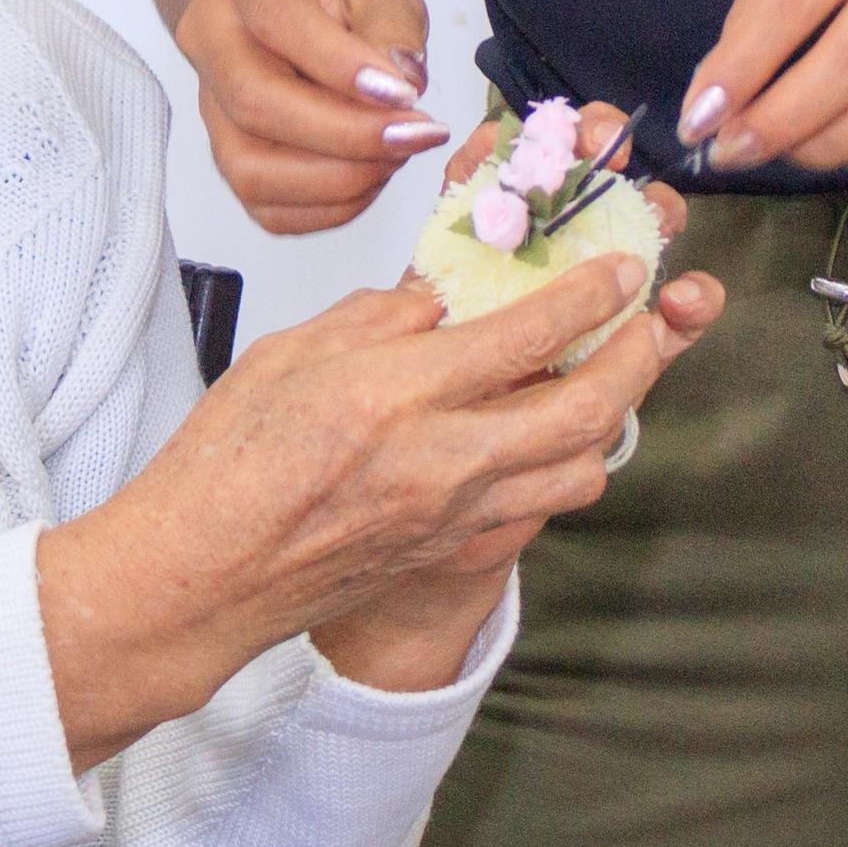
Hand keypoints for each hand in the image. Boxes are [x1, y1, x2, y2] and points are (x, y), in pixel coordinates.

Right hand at [37, 222, 714, 761]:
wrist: (198, 580)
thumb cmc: (222, 467)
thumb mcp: (290, 353)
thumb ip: (376, 317)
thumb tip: (438, 303)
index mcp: (394, 395)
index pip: (525, 334)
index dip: (588, 294)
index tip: (617, 266)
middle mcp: (439, 461)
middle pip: (585, 408)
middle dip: (635, 356)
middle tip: (649, 320)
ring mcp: (452, 517)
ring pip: (580, 469)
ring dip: (609, 419)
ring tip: (607, 379)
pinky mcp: (449, 553)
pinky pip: (538, 509)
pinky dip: (561, 469)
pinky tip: (545, 439)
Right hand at [174, 0, 446, 232]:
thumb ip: (391, 28)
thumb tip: (401, 87)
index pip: (277, 19)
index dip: (340, 65)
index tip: (405, 94)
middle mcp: (211, 41)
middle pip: (254, 103)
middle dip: (346, 135)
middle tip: (416, 134)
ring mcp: (210, 106)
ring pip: (250, 169)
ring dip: (339, 179)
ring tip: (398, 154)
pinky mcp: (228, 156)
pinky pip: (267, 206)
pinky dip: (330, 206)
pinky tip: (372, 174)